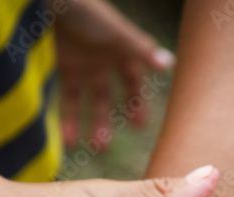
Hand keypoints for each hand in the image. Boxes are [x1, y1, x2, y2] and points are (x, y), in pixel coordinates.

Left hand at [54, 0, 173, 146]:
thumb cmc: (86, 11)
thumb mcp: (115, 33)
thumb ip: (141, 51)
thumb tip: (170, 64)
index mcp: (122, 50)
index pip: (134, 81)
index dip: (137, 102)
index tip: (139, 126)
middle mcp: (105, 59)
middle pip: (110, 96)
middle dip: (111, 120)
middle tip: (107, 145)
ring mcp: (84, 64)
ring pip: (90, 101)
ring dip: (91, 123)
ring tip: (91, 147)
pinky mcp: (64, 66)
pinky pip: (68, 98)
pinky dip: (69, 117)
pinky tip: (68, 139)